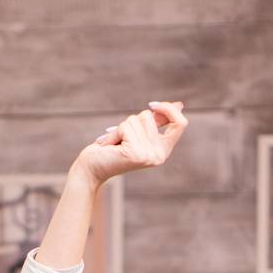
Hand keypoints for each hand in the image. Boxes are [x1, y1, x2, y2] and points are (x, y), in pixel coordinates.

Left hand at [72, 101, 187, 185]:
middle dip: (130, 121)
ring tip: (114, 143)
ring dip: (121, 128)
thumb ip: (156, 122)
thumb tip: (179, 105)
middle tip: (120, 139)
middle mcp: (160, 155)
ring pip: (136, 120)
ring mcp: (149, 155)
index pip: (180, 123)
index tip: (152, 105)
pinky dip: (114, 133)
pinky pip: (126, 128)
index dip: (169, 109)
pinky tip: (109, 146)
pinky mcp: (136, 154)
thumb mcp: (137, 133)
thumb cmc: (112, 149)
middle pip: (149, 116)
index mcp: (163, 151)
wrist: (92, 168)